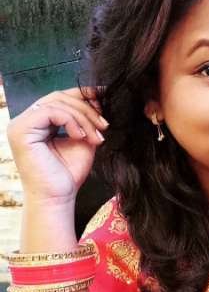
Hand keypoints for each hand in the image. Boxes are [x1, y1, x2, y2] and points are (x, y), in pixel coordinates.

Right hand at [6, 87, 108, 205]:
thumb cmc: (69, 175)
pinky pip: (50, 112)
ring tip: (97, 137)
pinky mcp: (21, 131)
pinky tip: (81, 137)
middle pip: (59, 97)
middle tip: (104, 125)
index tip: (105, 95)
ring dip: (83, 118)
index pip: (60, 98)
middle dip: (86, 108)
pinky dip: (71, 121)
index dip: (83, 93)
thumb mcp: (82, 140)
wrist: (58, 198)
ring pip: (57, 103)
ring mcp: (20, 125)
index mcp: (37, 123)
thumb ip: (86, 120)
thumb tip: (98, 97)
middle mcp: (25, 121)